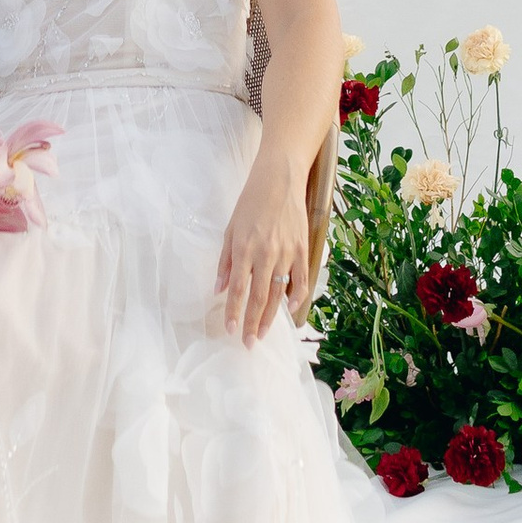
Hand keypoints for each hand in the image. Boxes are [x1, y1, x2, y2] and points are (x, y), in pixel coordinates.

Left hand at [216, 155, 311, 342]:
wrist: (279, 179)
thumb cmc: (251, 203)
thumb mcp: (230, 229)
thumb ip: (225, 261)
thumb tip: (219, 289)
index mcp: (244, 249)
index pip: (237, 290)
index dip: (233, 313)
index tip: (230, 331)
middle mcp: (265, 255)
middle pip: (257, 298)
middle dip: (251, 323)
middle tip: (248, 343)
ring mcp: (286, 253)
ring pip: (278, 294)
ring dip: (270, 316)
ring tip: (263, 333)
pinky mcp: (303, 249)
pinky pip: (301, 279)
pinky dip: (297, 296)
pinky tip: (290, 309)